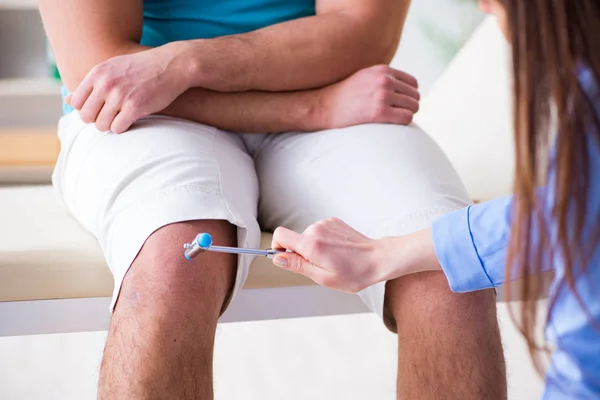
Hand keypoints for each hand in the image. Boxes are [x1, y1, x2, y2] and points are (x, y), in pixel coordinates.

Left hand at [66, 42, 191, 132]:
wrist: (171, 65)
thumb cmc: (143, 69)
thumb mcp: (114, 67)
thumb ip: (93, 82)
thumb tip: (68, 99)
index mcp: (98, 73)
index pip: (76, 102)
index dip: (86, 109)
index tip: (99, 109)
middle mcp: (106, 84)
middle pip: (86, 116)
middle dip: (97, 120)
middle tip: (110, 117)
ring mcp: (120, 96)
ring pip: (101, 125)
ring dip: (110, 126)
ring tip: (120, 119)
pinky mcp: (135, 107)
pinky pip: (117, 128)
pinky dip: (122, 128)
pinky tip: (130, 121)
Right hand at [271, 219, 440, 292]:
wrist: (378, 258)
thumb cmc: (354, 273)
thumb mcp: (322, 277)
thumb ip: (297, 265)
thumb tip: (277, 258)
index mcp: (311, 244)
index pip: (280, 235)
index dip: (278, 247)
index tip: (286, 258)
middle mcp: (316, 229)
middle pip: (295, 239)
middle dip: (301, 253)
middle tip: (321, 266)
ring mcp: (326, 223)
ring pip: (308, 236)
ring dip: (314, 248)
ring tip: (333, 259)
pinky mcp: (334, 221)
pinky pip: (319, 232)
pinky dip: (323, 241)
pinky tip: (338, 251)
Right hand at [319, 64, 419, 128]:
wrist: (323, 107)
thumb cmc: (344, 96)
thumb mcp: (365, 77)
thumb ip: (383, 78)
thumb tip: (407, 88)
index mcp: (383, 70)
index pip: (412, 83)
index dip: (408, 96)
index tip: (399, 105)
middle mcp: (384, 80)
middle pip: (415, 96)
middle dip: (408, 106)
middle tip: (394, 115)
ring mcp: (382, 96)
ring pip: (413, 107)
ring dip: (406, 115)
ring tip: (391, 120)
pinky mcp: (379, 112)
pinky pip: (406, 118)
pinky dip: (403, 123)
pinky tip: (391, 124)